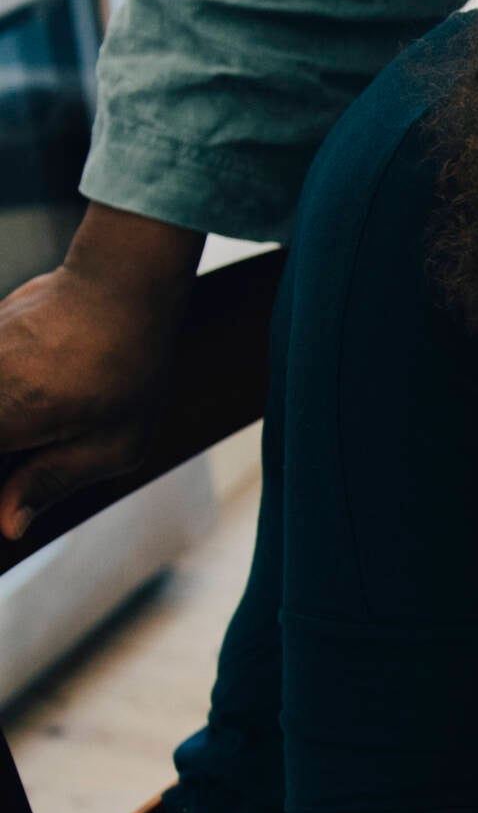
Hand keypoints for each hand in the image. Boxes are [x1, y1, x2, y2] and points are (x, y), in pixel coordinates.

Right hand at [0, 206, 205, 540]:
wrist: (118, 286)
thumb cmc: (129, 367)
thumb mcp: (114, 442)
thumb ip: (51, 483)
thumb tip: (7, 526)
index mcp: (6, 416)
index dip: (3, 488)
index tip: (19, 495)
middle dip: (12, 458)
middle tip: (46, 450)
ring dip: (15, 432)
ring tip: (50, 427)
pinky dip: (11, 410)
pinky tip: (40, 407)